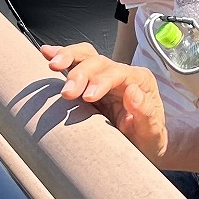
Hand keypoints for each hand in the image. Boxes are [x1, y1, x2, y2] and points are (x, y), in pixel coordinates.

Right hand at [42, 42, 169, 164]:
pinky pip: (75, 62)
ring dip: (68, 58)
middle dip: (81, 74)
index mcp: (140, 81)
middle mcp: (122, 74)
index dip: (101, 81)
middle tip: (67, 93)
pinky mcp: (88, 82)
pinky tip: (46, 52)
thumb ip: (145, 113)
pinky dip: (61, 55)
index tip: (88, 97)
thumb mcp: (151, 133)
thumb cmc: (147, 139)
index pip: (118, 72)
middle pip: (98, 61)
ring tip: (53, 65)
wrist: (142, 146)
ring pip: (85, 55)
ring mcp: (103, 76)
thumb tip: (132, 92)